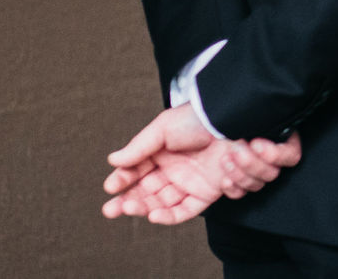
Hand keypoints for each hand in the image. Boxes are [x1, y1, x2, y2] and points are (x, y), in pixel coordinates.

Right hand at [102, 135, 301, 224]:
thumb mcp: (162, 128)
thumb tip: (113, 161)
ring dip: (143, 208)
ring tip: (129, 208)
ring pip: (161, 203)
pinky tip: (153, 215)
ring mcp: (188, 183)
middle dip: (127, 201)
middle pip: (145, 192)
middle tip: (110, 210)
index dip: (122, 180)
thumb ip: (138, 147)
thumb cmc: (195, 119)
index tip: (109, 187)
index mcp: (160, 154)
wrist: (227, 121)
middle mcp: (172, 170)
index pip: (135, 172)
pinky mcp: (205, 193)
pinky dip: (169, 217)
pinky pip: (185, 211)